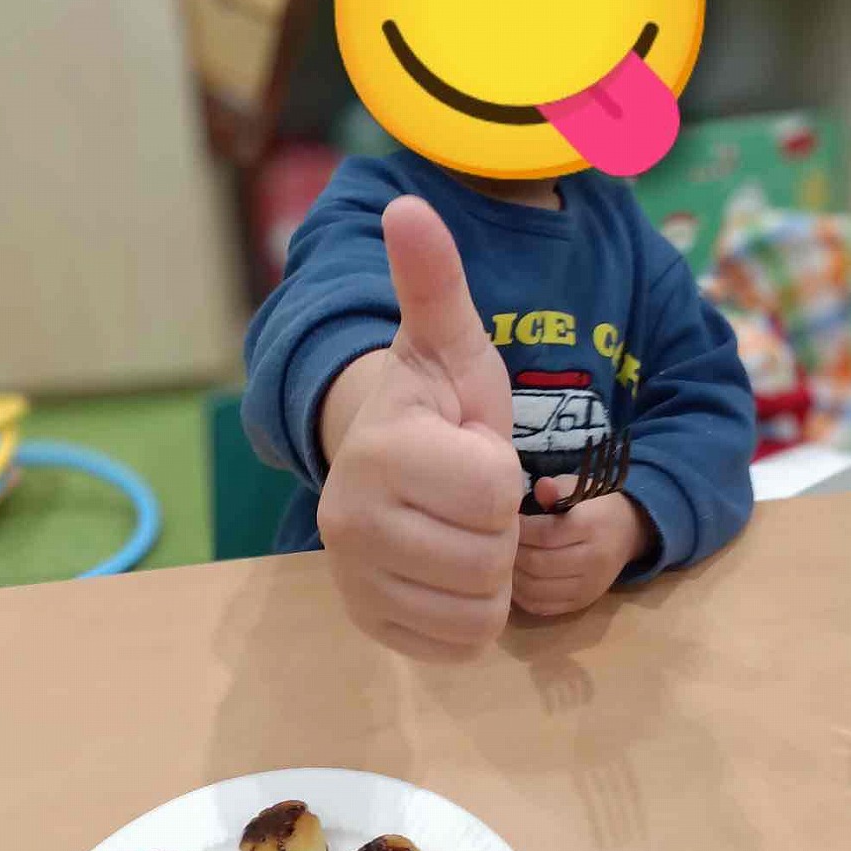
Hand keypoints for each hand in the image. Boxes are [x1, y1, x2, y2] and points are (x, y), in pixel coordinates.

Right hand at [317, 196, 523, 662]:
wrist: (387, 463)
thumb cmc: (436, 403)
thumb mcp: (448, 342)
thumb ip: (435, 282)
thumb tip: (408, 205)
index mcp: (380, 449)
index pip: (493, 489)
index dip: (501, 469)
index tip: (469, 447)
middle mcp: (349, 521)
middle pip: (489, 555)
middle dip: (496, 525)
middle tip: (465, 494)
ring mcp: (354, 579)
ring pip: (479, 608)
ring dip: (488, 571)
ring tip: (458, 527)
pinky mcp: (369, 623)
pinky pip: (459, 645)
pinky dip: (469, 615)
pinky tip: (446, 570)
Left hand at [511, 476, 655, 617]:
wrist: (629, 531)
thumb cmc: (596, 505)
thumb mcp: (580, 488)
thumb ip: (558, 488)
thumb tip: (540, 488)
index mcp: (591, 526)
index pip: (545, 534)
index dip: (520, 529)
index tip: (507, 522)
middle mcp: (593, 559)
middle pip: (538, 563)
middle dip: (512, 553)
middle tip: (498, 543)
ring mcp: (588, 585)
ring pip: (537, 588)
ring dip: (513, 576)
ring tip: (503, 560)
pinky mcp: (582, 602)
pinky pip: (543, 606)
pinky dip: (522, 596)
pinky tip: (515, 580)